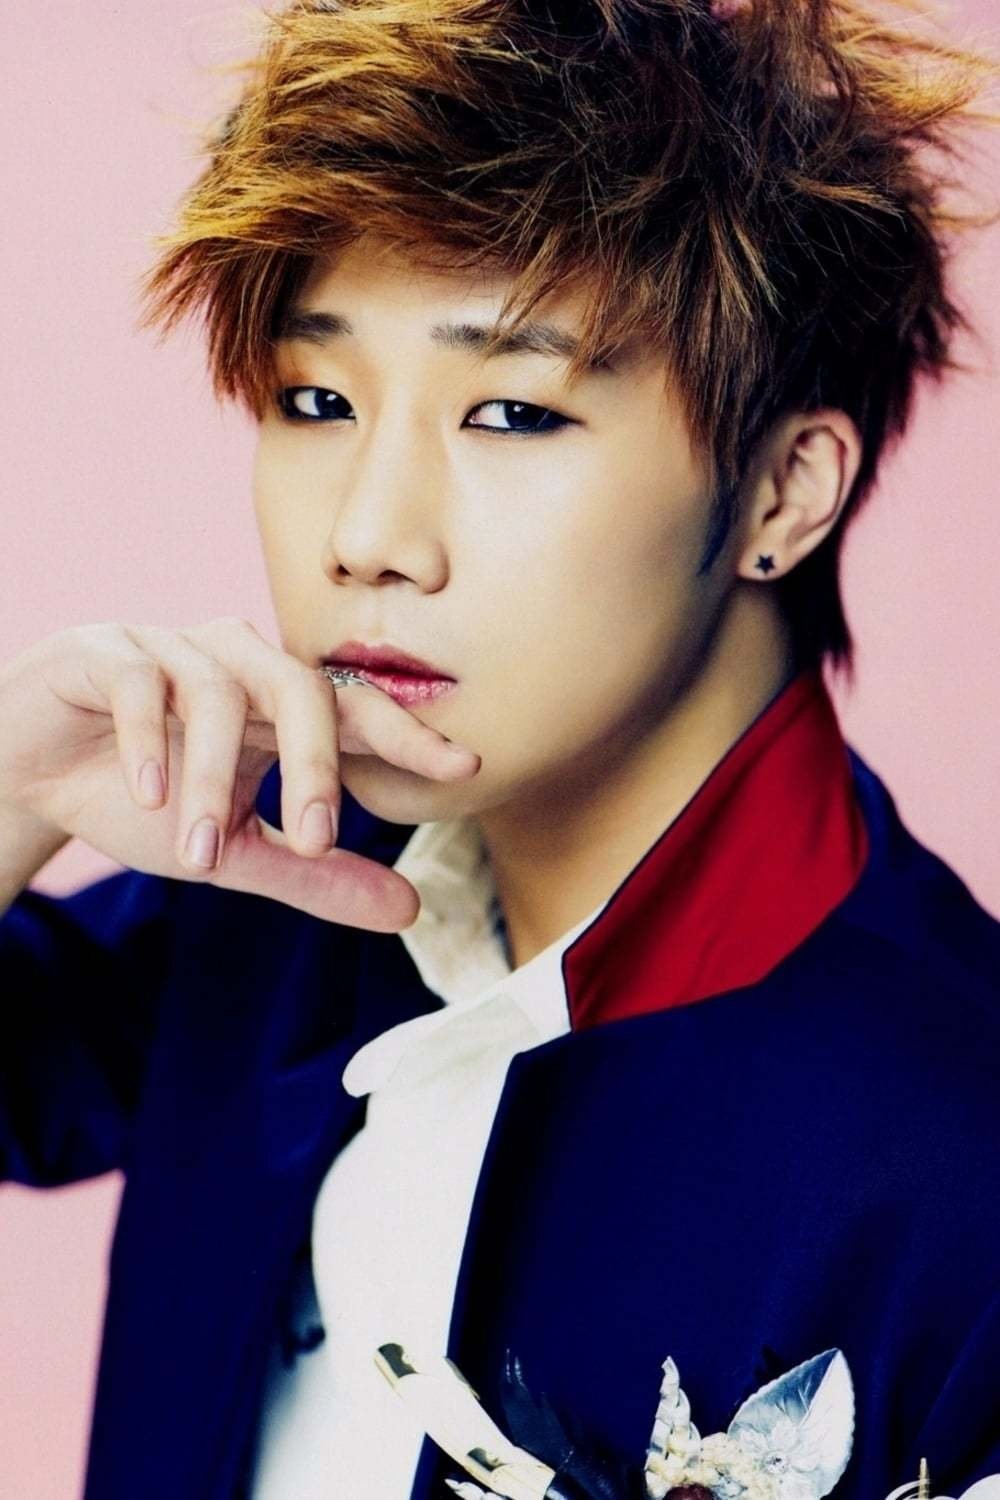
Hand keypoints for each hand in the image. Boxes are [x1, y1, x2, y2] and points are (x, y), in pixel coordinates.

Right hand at [0, 617, 479, 929]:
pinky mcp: (103, 651)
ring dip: (212, 777)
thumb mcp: (236, 850)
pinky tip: (148, 791)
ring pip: (217, 691)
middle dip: (314, 765)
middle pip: (300, 687)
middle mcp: (235, 663)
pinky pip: (140, 679)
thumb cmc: (144, 800)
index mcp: (275, 705)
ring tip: (200, 853)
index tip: (463, 768)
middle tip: (312, 839)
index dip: (408, 733)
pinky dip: (147, 737)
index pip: (355, 709)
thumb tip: (409, 911)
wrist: (29, 777)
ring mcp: (169, 649)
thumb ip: (315, 873)